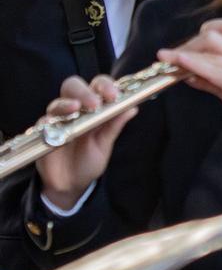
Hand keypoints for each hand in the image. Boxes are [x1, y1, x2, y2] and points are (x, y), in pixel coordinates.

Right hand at [36, 74, 136, 209]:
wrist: (70, 184)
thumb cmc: (88, 160)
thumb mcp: (104, 144)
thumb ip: (114, 126)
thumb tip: (133, 107)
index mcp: (93, 108)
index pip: (97, 86)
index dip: (105, 85)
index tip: (114, 95)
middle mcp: (74, 110)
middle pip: (73, 87)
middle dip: (84, 91)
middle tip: (94, 103)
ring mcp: (56, 120)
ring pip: (57, 103)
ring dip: (66, 104)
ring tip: (76, 108)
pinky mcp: (42, 133)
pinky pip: (43, 124)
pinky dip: (50, 122)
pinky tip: (56, 125)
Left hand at [161, 20, 221, 137]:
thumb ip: (207, 80)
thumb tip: (187, 76)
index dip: (204, 31)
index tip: (187, 45)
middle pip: (211, 36)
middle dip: (187, 44)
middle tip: (169, 58)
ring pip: (208, 52)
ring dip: (182, 54)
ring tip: (164, 57)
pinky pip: (213, 69)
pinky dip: (194, 64)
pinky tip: (180, 62)